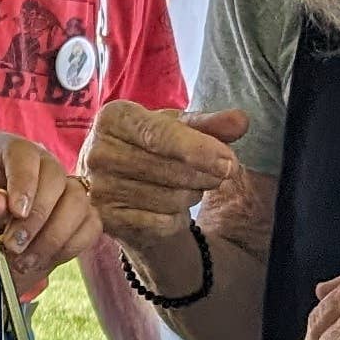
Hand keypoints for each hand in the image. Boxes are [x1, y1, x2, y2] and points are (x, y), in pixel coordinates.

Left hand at [0, 131, 100, 298]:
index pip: (21, 152)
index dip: (24, 180)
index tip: (16, 212)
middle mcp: (31, 163)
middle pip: (55, 175)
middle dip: (38, 217)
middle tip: (13, 247)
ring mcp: (56, 189)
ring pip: (77, 200)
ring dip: (53, 236)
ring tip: (22, 261)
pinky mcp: (74, 216)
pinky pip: (90, 224)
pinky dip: (68, 246)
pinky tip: (40, 260)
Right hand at [82, 102, 252, 279]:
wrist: (122, 191)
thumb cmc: (154, 151)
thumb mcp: (181, 130)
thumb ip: (211, 124)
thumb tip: (241, 121)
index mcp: (113, 118)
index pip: (160, 134)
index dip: (199, 150)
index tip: (230, 163)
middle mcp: (98, 152)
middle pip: (169, 168)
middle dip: (205, 175)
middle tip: (218, 174)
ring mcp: (99, 189)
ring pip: (169, 198)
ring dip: (192, 195)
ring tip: (187, 188)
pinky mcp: (107, 220)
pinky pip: (161, 222)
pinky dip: (177, 217)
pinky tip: (171, 208)